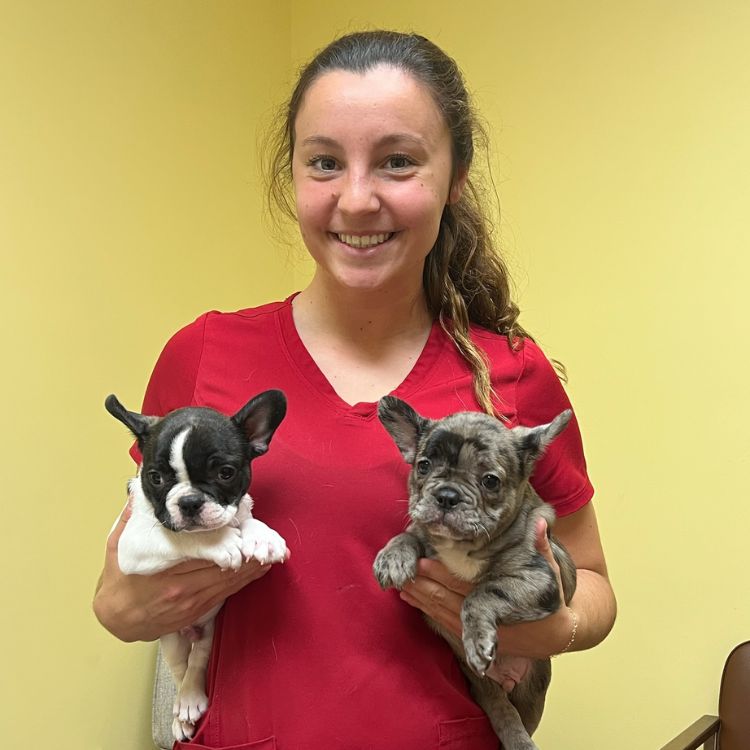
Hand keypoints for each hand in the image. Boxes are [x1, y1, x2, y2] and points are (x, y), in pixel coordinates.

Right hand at [93, 501, 284, 641]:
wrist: (117, 618)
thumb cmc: (121, 579)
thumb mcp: (119, 543)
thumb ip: (132, 516)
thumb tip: (139, 488)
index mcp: (164, 569)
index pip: (201, 549)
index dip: (224, 538)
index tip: (240, 524)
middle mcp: (182, 588)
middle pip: (222, 565)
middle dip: (245, 549)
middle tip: (264, 536)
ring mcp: (193, 601)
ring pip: (229, 580)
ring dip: (251, 565)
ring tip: (270, 549)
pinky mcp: (199, 610)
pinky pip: (227, 592)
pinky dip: (245, 579)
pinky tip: (259, 568)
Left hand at [399, 519, 572, 686]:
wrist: (557, 633)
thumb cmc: (552, 599)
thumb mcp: (551, 572)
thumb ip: (542, 548)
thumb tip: (539, 523)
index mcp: (501, 600)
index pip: (464, 586)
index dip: (441, 575)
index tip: (422, 561)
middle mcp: (486, 619)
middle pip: (447, 601)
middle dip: (424, 586)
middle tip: (404, 570)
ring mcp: (478, 631)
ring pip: (442, 614)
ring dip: (421, 599)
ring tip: (402, 583)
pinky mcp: (472, 637)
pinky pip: (444, 623)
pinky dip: (427, 610)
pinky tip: (412, 600)